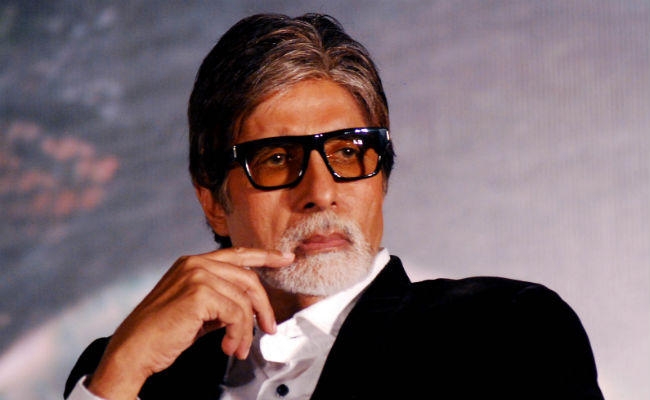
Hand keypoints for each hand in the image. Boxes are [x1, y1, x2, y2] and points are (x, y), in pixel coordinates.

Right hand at [86, 247, 294, 398]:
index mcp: (193, 263)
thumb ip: (220, 299)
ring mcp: (197, 275)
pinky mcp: (199, 293)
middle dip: (263, 306)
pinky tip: (228, 347)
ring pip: (244, 301)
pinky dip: (238, 334)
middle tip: (269, 329)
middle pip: (248, 278)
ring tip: (238, 348)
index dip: (265, 256)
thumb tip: (250, 307)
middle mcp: (195, 263)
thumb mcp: (197, 310)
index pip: (238, 254)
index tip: (285, 258)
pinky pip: (236, 314)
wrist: (133, 350)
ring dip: (246, 330)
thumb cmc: (162, 334)